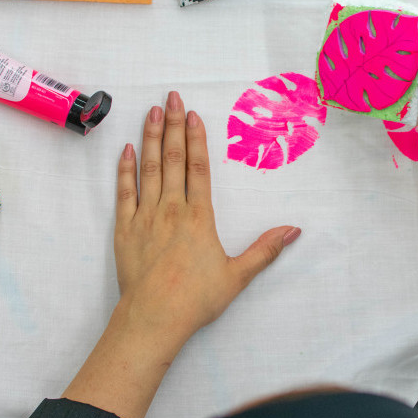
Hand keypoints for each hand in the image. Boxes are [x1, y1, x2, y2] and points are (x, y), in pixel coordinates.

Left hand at [114, 91, 300, 356]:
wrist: (153, 319)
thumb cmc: (196, 299)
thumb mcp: (237, 276)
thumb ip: (266, 249)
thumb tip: (294, 230)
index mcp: (199, 218)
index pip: (198, 169)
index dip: (197, 140)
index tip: (194, 116)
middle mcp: (172, 209)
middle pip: (173, 160)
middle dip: (173, 126)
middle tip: (171, 98)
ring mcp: (145, 217)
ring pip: (149, 169)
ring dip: (151, 139)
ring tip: (151, 113)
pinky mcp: (125, 229)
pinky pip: (124, 192)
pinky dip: (126, 170)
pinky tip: (127, 150)